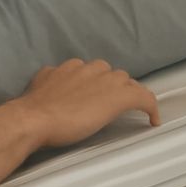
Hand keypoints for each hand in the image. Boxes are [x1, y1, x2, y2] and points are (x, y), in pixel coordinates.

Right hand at [18, 58, 160, 147]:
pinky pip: (143, 97)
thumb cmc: (33, 107)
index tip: (96, 95)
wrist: (35, 118)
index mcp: (70, 67)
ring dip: (127, 94)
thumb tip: (51, 77)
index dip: (97, 83)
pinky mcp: (118, 97)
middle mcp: (88, 69)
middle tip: (110, 105)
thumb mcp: (39, 84)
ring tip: (128, 110)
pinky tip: (153, 119)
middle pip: (111, 73)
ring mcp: (104, 81)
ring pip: (126, 82)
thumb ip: (49, 78)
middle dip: (113, 87)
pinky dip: (150, 106)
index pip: (92, 70)